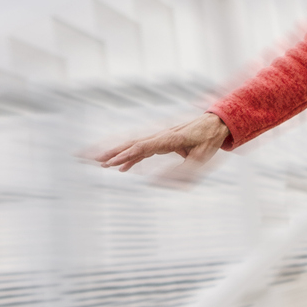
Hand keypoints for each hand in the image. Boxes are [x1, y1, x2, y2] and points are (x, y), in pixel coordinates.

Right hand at [85, 112, 228, 184]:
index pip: (141, 148)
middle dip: (110, 152)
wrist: (216, 124)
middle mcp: (160, 136)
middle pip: (130, 144)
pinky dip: (130, 157)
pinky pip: (142, 149)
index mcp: (168, 139)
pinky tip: (122, 168)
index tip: (109, 164)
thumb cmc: (209, 141)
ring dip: (116, 154)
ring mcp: (160, 137)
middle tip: (91, 158)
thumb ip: (182, 172)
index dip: (124, 156)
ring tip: (98, 163)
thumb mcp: (199, 160)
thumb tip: (161, 182)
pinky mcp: (162, 141)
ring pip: (133, 145)